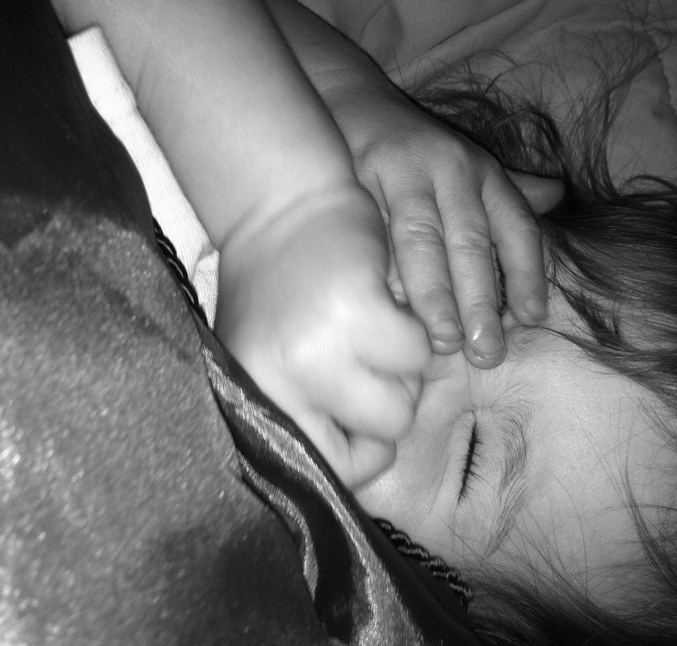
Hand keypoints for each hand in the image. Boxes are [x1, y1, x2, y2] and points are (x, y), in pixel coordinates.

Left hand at [214, 186, 429, 487]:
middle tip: (363, 354)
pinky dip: (414, 326)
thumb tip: (357, 475)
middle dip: (388, 401)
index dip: (361, 452)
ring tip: (368, 324)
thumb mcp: (270, 362)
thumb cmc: (281, 290)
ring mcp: (319, 350)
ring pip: (405, 401)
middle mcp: (281, 383)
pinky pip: (420, 351)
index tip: (363, 418)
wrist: (281, 203)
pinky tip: (381, 297)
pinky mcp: (358, 311)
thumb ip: (304, 418)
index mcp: (256, 399)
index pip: (328, 472)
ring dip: (401, 366)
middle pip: (380, 443)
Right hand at [333, 87, 562, 366]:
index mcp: (480, 170)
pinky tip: (386, 311)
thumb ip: (511, 189)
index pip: (514, 224)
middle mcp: (447, 168)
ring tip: (440, 342)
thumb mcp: (469, 163)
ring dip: (433, 294)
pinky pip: (370, 236)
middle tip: (486, 351)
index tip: (530, 319)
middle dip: (480, 298)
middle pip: (469, 239)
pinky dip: (380, 275)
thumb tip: (558, 196)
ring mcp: (398, 173)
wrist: (347, 98)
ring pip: (420, 240)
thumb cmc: (416, 147)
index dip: (527, 272)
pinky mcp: (353, 180)